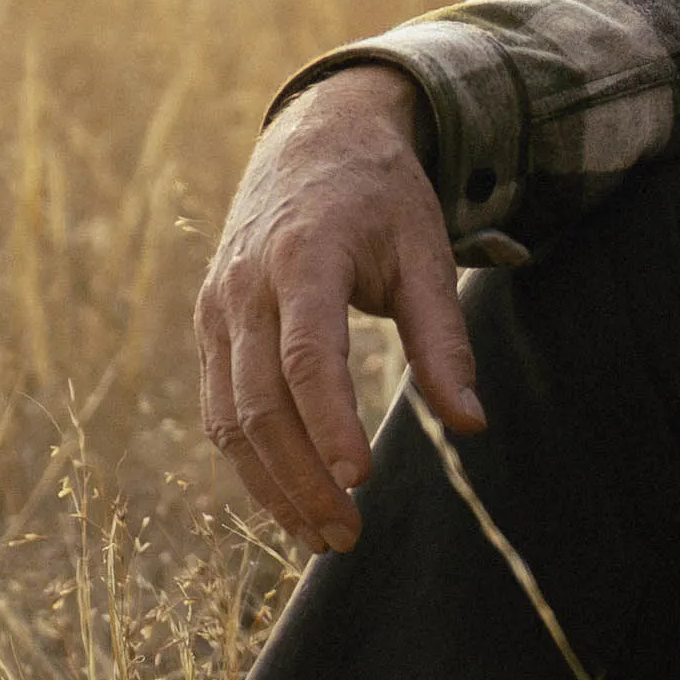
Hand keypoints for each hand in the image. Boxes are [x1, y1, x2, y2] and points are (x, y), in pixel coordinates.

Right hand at [192, 65, 489, 550]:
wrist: (311, 142)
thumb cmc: (379, 199)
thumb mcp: (425, 252)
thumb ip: (444, 340)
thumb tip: (470, 425)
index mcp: (303, 255)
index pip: (306, 354)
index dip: (329, 422)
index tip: (361, 479)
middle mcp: (245, 284)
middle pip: (261, 401)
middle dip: (301, 478)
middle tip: (348, 536)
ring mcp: (217, 308)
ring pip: (230, 416)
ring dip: (272, 485)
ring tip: (323, 537)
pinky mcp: (209, 327)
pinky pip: (220, 407)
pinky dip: (251, 462)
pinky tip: (290, 500)